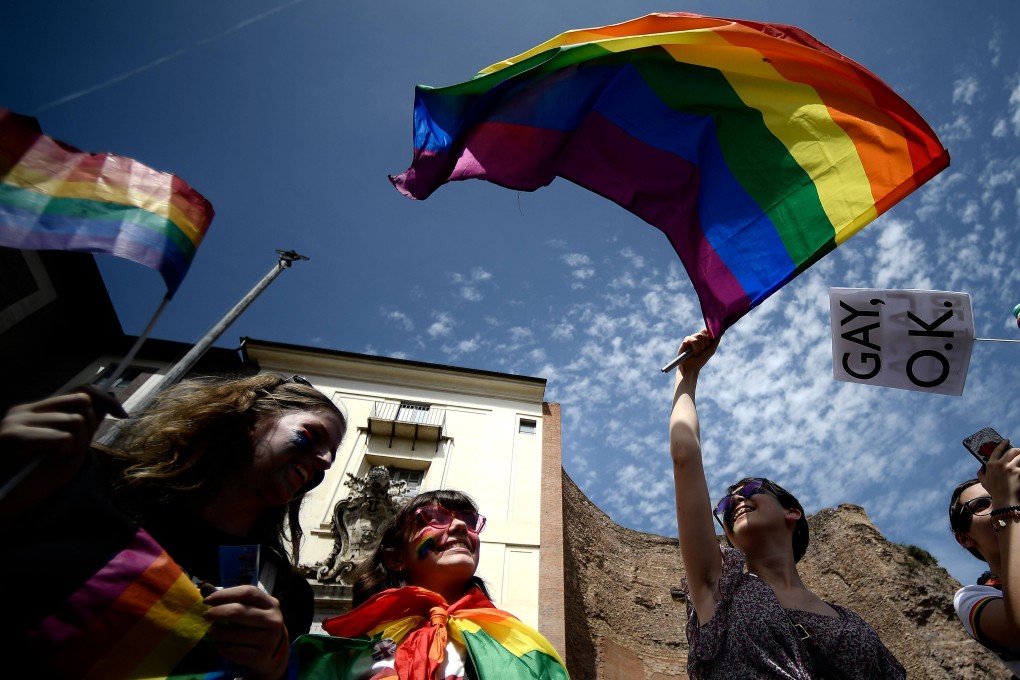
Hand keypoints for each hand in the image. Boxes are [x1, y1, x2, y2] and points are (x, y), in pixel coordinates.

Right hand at [0, 388, 124, 516]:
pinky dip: (65, 452)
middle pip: (82, 401)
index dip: (104, 400)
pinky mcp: (14, 435)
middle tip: (74, 449)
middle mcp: (25, 410)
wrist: (3, 503)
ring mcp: (17, 420)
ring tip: (58, 458)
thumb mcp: (66, 452)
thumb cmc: (33, 481)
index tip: (122, 414)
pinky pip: (63, 437)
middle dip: (89, 427)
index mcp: (34, 412)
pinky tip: (49, 461)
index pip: (78, 393)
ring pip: (76, 420)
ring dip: (76, 445)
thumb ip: (83, 429)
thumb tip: (105, 406)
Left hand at [203, 586, 288, 679]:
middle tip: (205, 616)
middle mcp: (273, 620)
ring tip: (213, 633)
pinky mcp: (260, 657)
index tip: (207, 600)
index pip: (247, 592)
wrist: (273, 651)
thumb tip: (204, 588)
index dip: (225, 594)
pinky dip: (221, 647)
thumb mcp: (251, 609)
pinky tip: (221, 645)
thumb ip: (230, 599)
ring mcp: (269, 640)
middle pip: (239, 611)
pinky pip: (233, 651)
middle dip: (217, 612)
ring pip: (233, 634)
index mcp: (271, 604)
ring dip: (217, 633)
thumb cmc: (256, 624)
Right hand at [676, 329, 718, 374]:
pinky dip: (696, 348)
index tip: (710, 342)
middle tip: (703, 350)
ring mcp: (690, 339)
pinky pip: (693, 340)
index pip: (706, 331)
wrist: (692, 368)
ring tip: (698, 353)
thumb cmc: (701, 360)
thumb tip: (722, 332)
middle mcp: (696, 338)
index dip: (709, 334)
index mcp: (702, 339)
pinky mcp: (685, 342)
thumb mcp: (711, 350)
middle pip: (703, 332)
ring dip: (701, 346)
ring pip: (699, 336)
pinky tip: (694, 353)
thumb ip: (716, 341)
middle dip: (706, 343)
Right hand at [980, 439, 1019, 507]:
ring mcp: (1010, 468)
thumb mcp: (984, 482)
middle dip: (1017, 450)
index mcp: (990, 464)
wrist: (1005, 501)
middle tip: (1019, 451)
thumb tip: (981, 466)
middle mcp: (1000, 464)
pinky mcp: (1019, 473)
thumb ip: (980, 473)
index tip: (1007, 441)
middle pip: (1012, 451)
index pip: (998, 449)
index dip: (1003, 444)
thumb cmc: (995, 492)